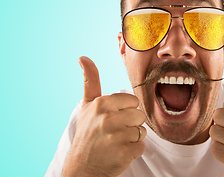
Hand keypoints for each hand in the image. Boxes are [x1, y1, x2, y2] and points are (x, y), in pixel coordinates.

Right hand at [63, 56, 146, 176]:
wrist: (82, 168)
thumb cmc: (88, 134)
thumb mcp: (87, 105)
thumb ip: (90, 80)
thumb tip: (83, 57)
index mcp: (102, 103)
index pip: (132, 101)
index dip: (125, 110)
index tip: (112, 118)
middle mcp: (107, 118)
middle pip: (140, 115)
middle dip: (131, 124)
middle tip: (114, 132)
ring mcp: (115, 136)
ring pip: (142, 131)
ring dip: (133, 138)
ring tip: (116, 142)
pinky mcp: (123, 153)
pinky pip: (141, 146)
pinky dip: (133, 151)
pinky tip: (118, 153)